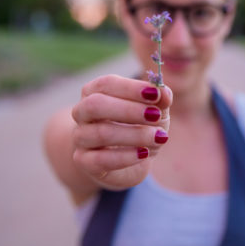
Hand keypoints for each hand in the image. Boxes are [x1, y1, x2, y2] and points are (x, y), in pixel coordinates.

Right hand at [71, 74, 172, 189]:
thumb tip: (164, 92)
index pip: (107, 84)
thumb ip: (160, 100)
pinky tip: (144, 154)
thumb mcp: (154, 111)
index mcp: (95, 92)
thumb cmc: (138, 126)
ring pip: (101, 133)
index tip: (156, 94)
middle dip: (128, 110)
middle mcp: (82, 112)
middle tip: (155, 115)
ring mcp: (80, 137)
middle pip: (95, 105)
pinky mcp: (84, 162)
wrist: (126, 161)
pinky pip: (100, 159)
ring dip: (134, 135)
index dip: (131, 88)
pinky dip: (125, 156)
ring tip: (159, 137)